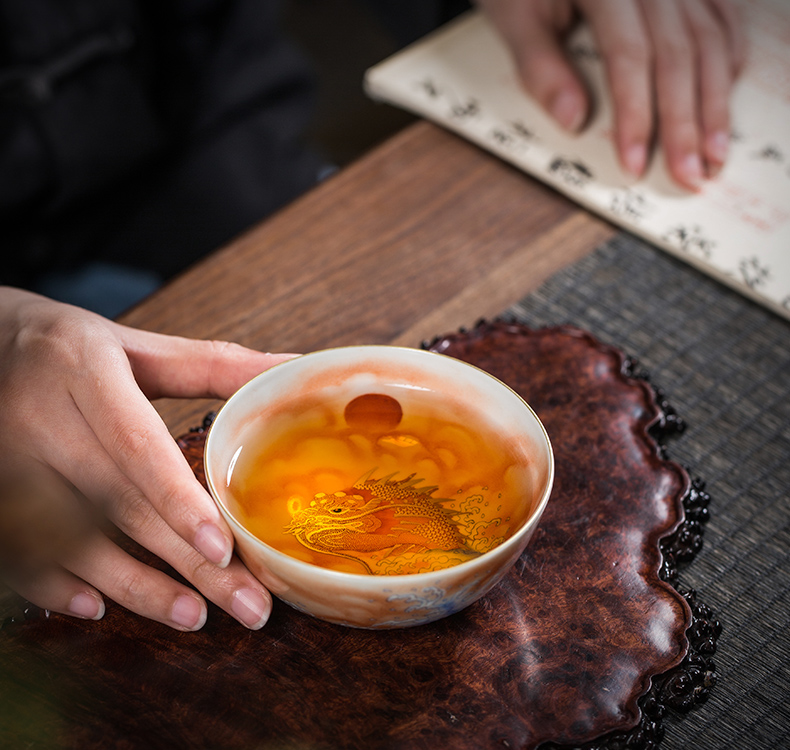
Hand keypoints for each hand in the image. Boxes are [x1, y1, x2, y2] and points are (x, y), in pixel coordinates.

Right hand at [0, 287, 293, 630]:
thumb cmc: (69, 348)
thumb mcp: (136, 345)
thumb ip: (212, 364)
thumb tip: (293, 368)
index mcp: (85, 374)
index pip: (136, 448)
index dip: (180, 502)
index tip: (224, 549)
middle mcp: (40, 423)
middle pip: (122, 507)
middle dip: (187, 564)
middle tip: (248, 605)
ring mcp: (7, 465)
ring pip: (76, 542)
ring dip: (136, 587)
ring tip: (195, 617)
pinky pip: (22, 553)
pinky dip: (59, 587)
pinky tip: (100, 608)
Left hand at [476, 0, 746, 189]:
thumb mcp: (514, 15)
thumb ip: (540, 66)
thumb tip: (574, 122)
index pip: (629, 56)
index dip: (636, 115)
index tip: (635, 164)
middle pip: (678, 54)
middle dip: (685, 123)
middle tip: (689, 174)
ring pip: (709, 38)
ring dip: (716, 100)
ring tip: (715, 152)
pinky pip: (722, 14)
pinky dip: (728, 56)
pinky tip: (725, 94)